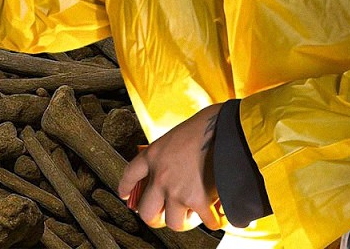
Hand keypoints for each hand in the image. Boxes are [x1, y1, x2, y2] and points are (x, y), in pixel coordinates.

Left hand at [118, 104, 224, 231]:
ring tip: (192, 214)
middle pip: (146, 212)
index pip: (130, 175)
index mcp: (153, 156)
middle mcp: (160, 177)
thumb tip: (176, 169)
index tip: (125, 195)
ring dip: (184, 221)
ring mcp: (177, 190)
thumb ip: (169, 155)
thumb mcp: (175, 136)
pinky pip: (205, 222)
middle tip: (164, 216)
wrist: (224, 129)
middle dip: (155, 218)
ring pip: (173, 223)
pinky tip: (217, 217)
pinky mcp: (198, 199)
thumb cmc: (204, 126)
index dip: (126, 188)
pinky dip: (213, 221)